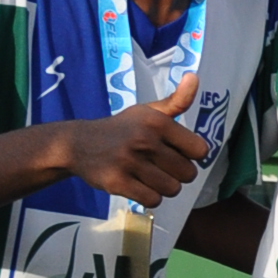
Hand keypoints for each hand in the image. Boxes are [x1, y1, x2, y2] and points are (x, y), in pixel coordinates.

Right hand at [61, 73, 210, 206]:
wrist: (78, 143)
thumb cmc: (122, 128)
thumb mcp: (148, 111)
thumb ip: (177, 100)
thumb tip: (194, 77)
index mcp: (157, 122)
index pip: (200, 150)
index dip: (191, 155)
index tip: (176, 152)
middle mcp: (144, 140)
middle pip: (188, 174)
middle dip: (178, 173)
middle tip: (160, 166)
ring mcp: (129, 162)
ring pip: (172, 189)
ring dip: (164, 187)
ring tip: (149, 176)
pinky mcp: (117, 182)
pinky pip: (153, 200)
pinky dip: (150, 197)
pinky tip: (139, 186)